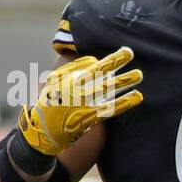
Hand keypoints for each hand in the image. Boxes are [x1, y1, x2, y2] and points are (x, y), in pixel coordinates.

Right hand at [19, 47, 142, 154]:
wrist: (42, 129)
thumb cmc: (50, 102)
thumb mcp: (55, 81)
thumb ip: (73, 68)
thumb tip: (94, 59)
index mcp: (71, 79)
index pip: (96, 66)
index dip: (113, 59)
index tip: (126, 52)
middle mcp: (79, 88)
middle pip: (103, 74)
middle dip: (118, 62)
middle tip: (132, 53)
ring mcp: (86, 102)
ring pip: (109, 88)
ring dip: (125, 81)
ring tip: (139, 74)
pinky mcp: (91, 116)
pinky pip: (112, 108)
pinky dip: (125, 102)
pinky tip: (137, 96)